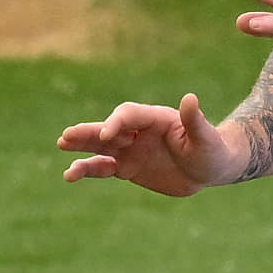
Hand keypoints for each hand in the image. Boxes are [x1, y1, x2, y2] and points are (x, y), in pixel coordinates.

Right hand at [59, 93, 238, 195]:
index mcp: (155, 119)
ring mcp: (130, 149)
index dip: (116, 123)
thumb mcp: (206, 138)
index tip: (107, 135)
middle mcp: (138, 132)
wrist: (210, 169)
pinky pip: (103, 168)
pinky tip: (70, 174)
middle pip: (108, 128)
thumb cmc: (212, 149)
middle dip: (89, 132)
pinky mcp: (127, 167)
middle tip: (67, 136)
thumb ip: (195, 121)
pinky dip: (87, 170)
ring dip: (81, 147)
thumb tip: (190, 98)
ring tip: (61, 145)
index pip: (129, 115)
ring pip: (100, 147)